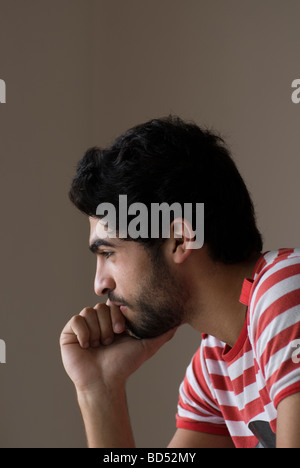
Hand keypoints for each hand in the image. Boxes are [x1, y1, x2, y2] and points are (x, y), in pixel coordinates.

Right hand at [60, 302, 176, 393]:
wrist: (104, 382)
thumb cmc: (124, 365)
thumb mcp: (146, 347)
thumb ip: (162, 334)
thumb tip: (179, 322)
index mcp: (112, 320)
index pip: (114, 304)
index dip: (117, 316)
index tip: (122, 331)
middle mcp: (98, 320)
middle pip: (101, 307)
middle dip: (107, 326)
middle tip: (109, 342)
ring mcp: (83, 326)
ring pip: (89, 312)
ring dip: (97, 332)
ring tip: (99, 346)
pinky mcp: (69, 332)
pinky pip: (76, 320)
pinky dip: (84, 333)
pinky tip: (87, 346)